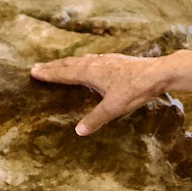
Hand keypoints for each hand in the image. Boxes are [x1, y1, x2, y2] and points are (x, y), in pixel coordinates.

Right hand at [30, 54, 166, 136]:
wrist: (158, 72)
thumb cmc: (135, 89)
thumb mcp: (113, 108)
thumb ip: (95, 119)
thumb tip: (78, 131)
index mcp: (90, 72)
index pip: (64, 73)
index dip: (49, 73)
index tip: (33, 72)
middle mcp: (95, 63)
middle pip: (69, 64)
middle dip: (53, 66)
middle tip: (38, 66)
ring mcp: (106, 60)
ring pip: (81, 60)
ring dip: (67, 62)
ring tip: (58, 64)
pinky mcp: (116, 61)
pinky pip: (92, 59)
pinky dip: (82, 61)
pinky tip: (88, 63)